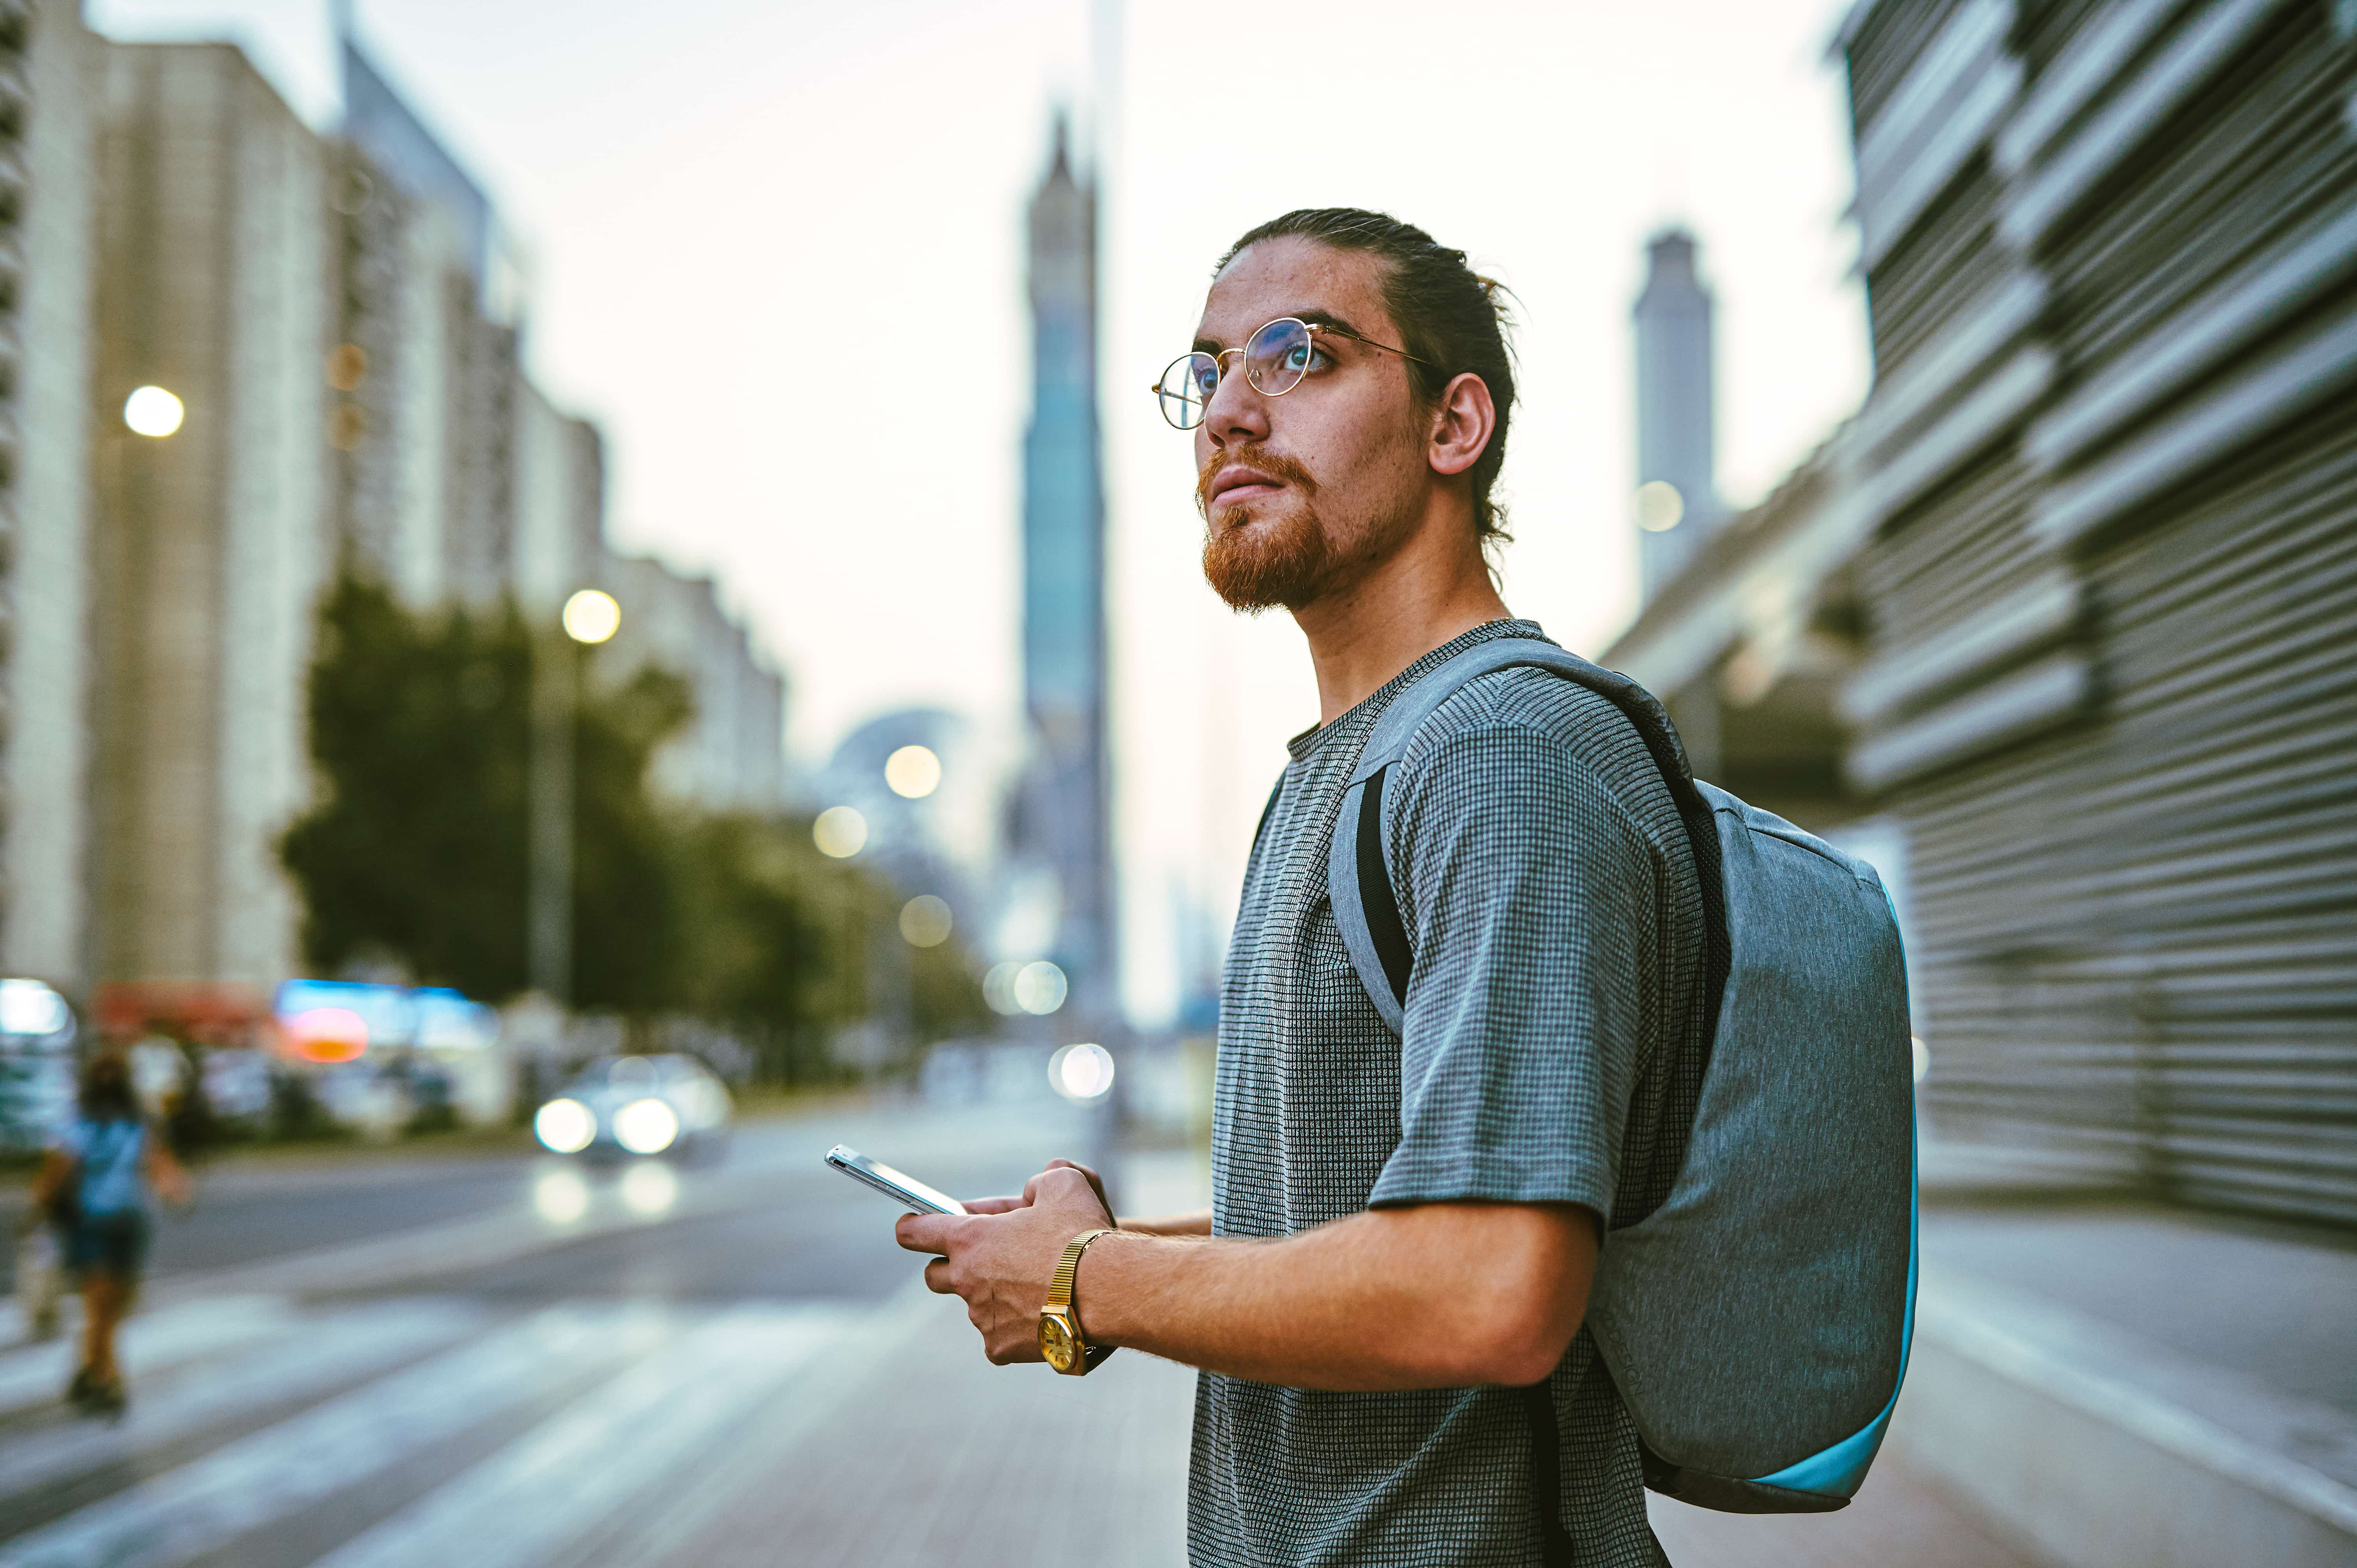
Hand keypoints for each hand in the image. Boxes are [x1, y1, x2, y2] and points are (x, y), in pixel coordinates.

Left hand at [895, 1163, 1114, 1363]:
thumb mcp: (1064, 1183)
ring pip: (975, 1306)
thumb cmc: (1083, 1235)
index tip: (913, 1226)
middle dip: (953, 1266)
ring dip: (994, 1295)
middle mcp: (967, 1280)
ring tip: (1036, 1287)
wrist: (1109, 1293)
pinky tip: (1046, 1315)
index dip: (913, 1226)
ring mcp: (982, 1318)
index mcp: (970, 1239)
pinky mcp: (1001, 1349)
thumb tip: (1034, 1195)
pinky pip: (999, 1336)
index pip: (915, 1232)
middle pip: (935, 1276)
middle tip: (986, 1259)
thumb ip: (1039, 1183)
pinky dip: (1016, 1327)